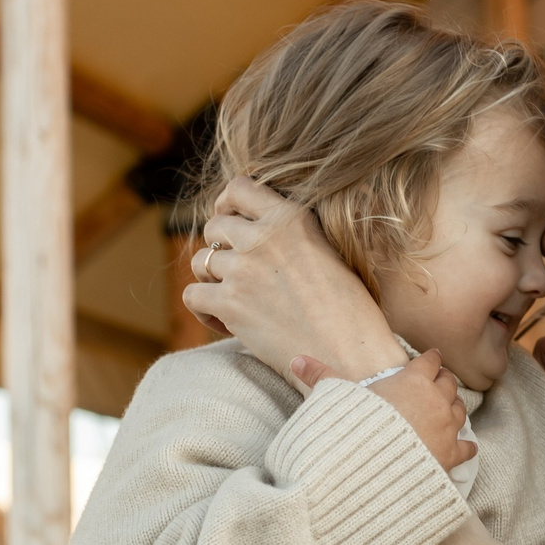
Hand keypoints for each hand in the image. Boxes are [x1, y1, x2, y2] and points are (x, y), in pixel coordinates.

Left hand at [180, 178, 400, 379]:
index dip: (226, 204)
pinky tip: (225, 322)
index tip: (228, 222)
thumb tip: (257, 231)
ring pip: (200, 261)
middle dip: (219, 248)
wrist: (352, 356)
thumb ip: (294, 236)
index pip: (239, 188)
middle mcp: (264, 237)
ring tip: (233, 300)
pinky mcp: (230, 304)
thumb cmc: (351, 314)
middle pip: (214, 227)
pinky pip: (192, 296)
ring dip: (211, 280)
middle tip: (235, 273)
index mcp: (293, 218)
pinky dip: (203, 310)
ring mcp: (244, 269)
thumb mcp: (331, 254)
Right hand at [293, 348, 474, 471]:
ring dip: (454, 408)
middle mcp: (436, 400)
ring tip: (448, 409)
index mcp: (413, 380)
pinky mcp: (450, 455)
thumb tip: (296, 359)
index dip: (429, 360)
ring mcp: (446, 428)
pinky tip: (461, 447)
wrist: (373, 470)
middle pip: (449, 383)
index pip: (429, 361)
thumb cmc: (356, 428)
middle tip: (439, 382)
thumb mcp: (336, 398)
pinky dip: (464, 445)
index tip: (430, 359)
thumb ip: (320, 377)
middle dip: (444, 381)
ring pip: (460, 410)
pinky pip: (467, 446)